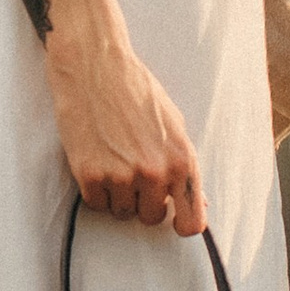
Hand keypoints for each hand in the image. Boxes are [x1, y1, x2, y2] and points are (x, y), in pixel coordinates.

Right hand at [41, 3, 206, 235]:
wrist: (95, 66)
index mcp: (183, 161)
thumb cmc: (136, 90)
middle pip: (151, 218)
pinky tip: (96, 159)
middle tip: (133, 172)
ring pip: (121, 212)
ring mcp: (122, 176)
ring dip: (117, 194)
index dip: (182, 223)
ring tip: (113, 159)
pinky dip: (95, 189)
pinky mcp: (90, 175)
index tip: (173, 218)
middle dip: (143, 201)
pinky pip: (96, 203)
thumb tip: (199, 202)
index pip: (192, 222)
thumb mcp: (174, 124)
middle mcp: (156, 172)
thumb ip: (184, 166)